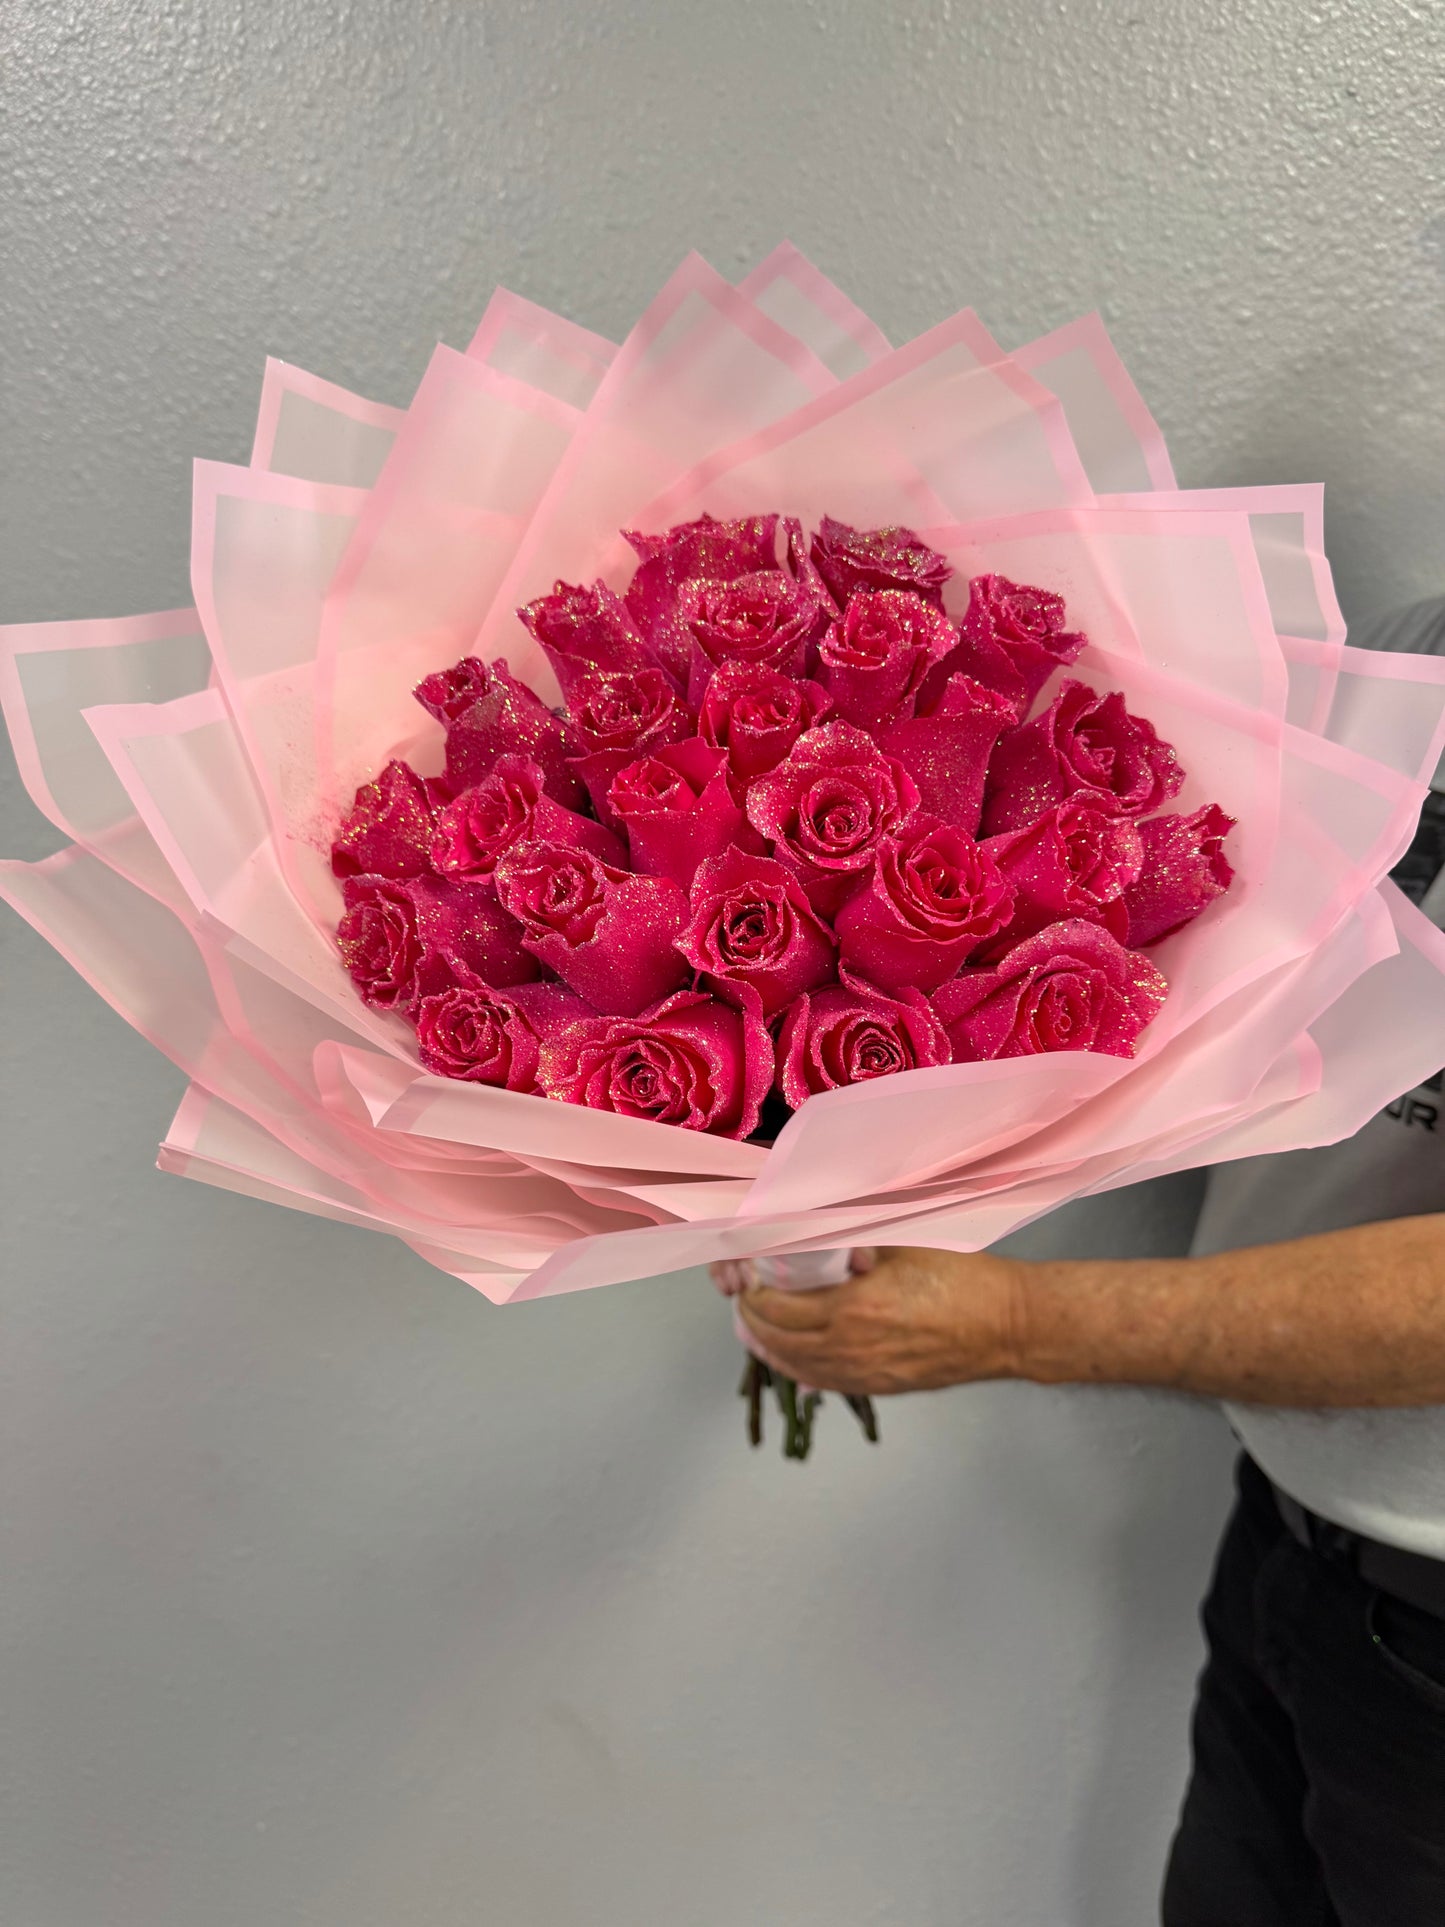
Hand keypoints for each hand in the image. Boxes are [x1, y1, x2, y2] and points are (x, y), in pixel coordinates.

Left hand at [726, 1246, 1027, 1396]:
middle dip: (753, 1317)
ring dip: (768, 1346)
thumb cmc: (963, 1279)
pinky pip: (822, 1382)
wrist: (1006, 1326)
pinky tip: (787, 1359)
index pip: (778, 1306)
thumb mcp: (904, 1244)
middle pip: (779, 1337)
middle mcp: (851, 1346)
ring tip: (752, 1328)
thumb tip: (813, 1233)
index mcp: (853, 1306)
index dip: (755, 1292)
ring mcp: (864, 1372)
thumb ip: (854, 1241)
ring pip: (795, 1365)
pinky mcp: (879, 1386)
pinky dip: (796, 1369)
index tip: (750, 1273)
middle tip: (746, 1296)